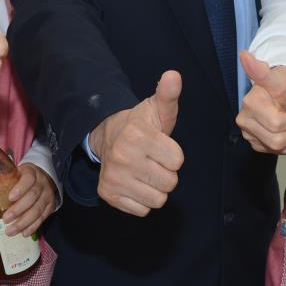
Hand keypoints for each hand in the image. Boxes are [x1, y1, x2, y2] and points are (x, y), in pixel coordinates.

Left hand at [2, 163, 57, 235]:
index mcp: (32, 173)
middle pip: (32, 197)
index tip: (10, 197)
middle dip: (18, 210)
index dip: (20, 188)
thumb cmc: (24, 177)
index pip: (28, 179)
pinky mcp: (50, 207)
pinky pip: (42, 218)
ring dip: (24, 222)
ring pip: (37, 210)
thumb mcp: (16, 173)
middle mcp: (42, 184)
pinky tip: (24, 233)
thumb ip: (4, 179)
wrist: (45, 179)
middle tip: (5, 219)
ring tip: (11, 231)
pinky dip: (33, 227)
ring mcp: (47, 196)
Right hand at [90, 71, 184, 215]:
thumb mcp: (157, 109)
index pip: (177, 161)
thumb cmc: (141, 126)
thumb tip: (174, 75)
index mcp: (137, 135)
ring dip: (156, 188)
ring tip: (146, 172)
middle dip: (166, 173)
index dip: (174, 155)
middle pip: (169, 183)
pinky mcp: (108, 194)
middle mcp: (122, 157)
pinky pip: (142, 210)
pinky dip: (142, 200)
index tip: (162, 147)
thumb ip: (169, 95)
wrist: (108, 137)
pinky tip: (135, 183)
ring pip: (157, 200)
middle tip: (154, 161)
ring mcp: (113, 177)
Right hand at [235, 52, 285, 153]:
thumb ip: (260, 70)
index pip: (277, 124)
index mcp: (250, 104)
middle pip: (276, 140)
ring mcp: (248, 134)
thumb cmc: (282, 85)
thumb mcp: (276, 79)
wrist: (282, 95)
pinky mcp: (255, 144)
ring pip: (277, 148)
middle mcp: (244, 121)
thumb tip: (244, 54)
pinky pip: (276, 153)